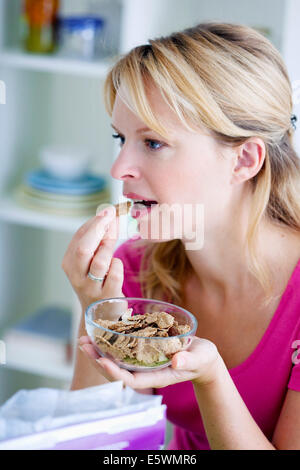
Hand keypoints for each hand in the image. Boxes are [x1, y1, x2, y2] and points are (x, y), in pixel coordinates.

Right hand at [62, 205, 123, 311]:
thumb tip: (110, 215)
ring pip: (100, 261)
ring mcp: (91, 288)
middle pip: (83, 248)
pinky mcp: (107, 296)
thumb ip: (99, 240)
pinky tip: (115, 267)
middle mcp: (76, 277)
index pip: (79, 237)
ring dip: (109, 249)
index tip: (108, 210)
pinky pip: (114, 273)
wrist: (101, 315)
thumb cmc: (98, 282)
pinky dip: (117, 265)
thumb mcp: (92, 261)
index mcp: (69, 264)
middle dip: (98, 228)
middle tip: (111, 215)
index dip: (94, 222)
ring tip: (112, 248)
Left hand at [78, 335, 222, 388]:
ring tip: (84, 339)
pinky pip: (123, 350)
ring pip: (117, 361)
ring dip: (99, 351)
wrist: (202, 357)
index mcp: (158, 376)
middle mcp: (146, 371)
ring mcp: (143, 363)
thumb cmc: (202, 359)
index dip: (115, 373)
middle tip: (83, 345)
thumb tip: (177, 361)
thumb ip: (189, 360)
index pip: (132, 380)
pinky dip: (110, 343)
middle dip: (99, 360)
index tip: (102, 361)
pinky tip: (100, 332)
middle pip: (118, 371)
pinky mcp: (143, 352)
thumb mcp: (200, 358)